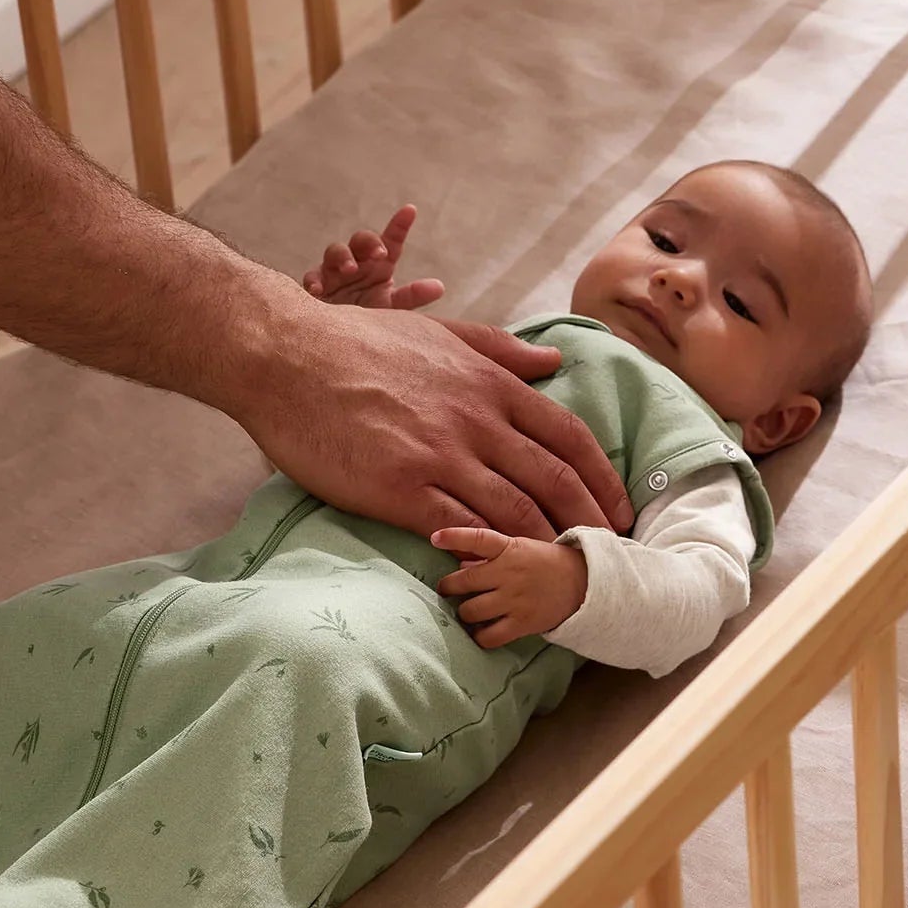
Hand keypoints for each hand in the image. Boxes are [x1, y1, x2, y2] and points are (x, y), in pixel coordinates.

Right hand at [238, 297, 632, 541]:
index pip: (569, 435)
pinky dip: (488, 555)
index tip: (620, 505)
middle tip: (610, 552)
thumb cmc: (356, 341)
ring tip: (565, 575)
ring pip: (517, 513)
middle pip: (556, 480)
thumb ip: (498, 349)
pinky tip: (501, 575)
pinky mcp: (403, 490)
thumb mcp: (438, 331)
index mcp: (489, 382)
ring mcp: (442, 457)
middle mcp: (477, 420)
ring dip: (548, 547)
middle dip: (592, 521)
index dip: (603, 476)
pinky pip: (462, 531)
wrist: (286, 357)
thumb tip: (552, 361)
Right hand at [301, 204, 444, 308]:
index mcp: (379, 265)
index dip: (400, 225)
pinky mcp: (316, 284)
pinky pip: (312, 276)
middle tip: (380, 254)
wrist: (340, 338)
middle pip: (361, 239)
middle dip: (370, 242)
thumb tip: (439, 287)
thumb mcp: (391, 307)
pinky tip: (319, 290)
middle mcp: (358, 262)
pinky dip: (314, 280)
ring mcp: (334, 271)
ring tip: (351, 269)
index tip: (410, 210)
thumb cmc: (368, 318)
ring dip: (343, 256)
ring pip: (335, 251)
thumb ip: (412, 297)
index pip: (391, 241)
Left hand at [432, 527, 588, 645]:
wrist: (583, 584)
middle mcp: (509, 574)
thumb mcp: (520, 548)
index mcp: (509, 549)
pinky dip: (479, 636)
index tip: (435, 538)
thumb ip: (489, 554)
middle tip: (445, 589)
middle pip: (464, 582)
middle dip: (448, 587)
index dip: (454, 537)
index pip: (478, 538)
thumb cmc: (546, 562)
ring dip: (463, 612)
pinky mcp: (522, 624)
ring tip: (465, 611)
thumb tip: (459, 562)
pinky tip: (479, 632)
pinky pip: (489, 636)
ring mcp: (515, 600)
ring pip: (471, 611)